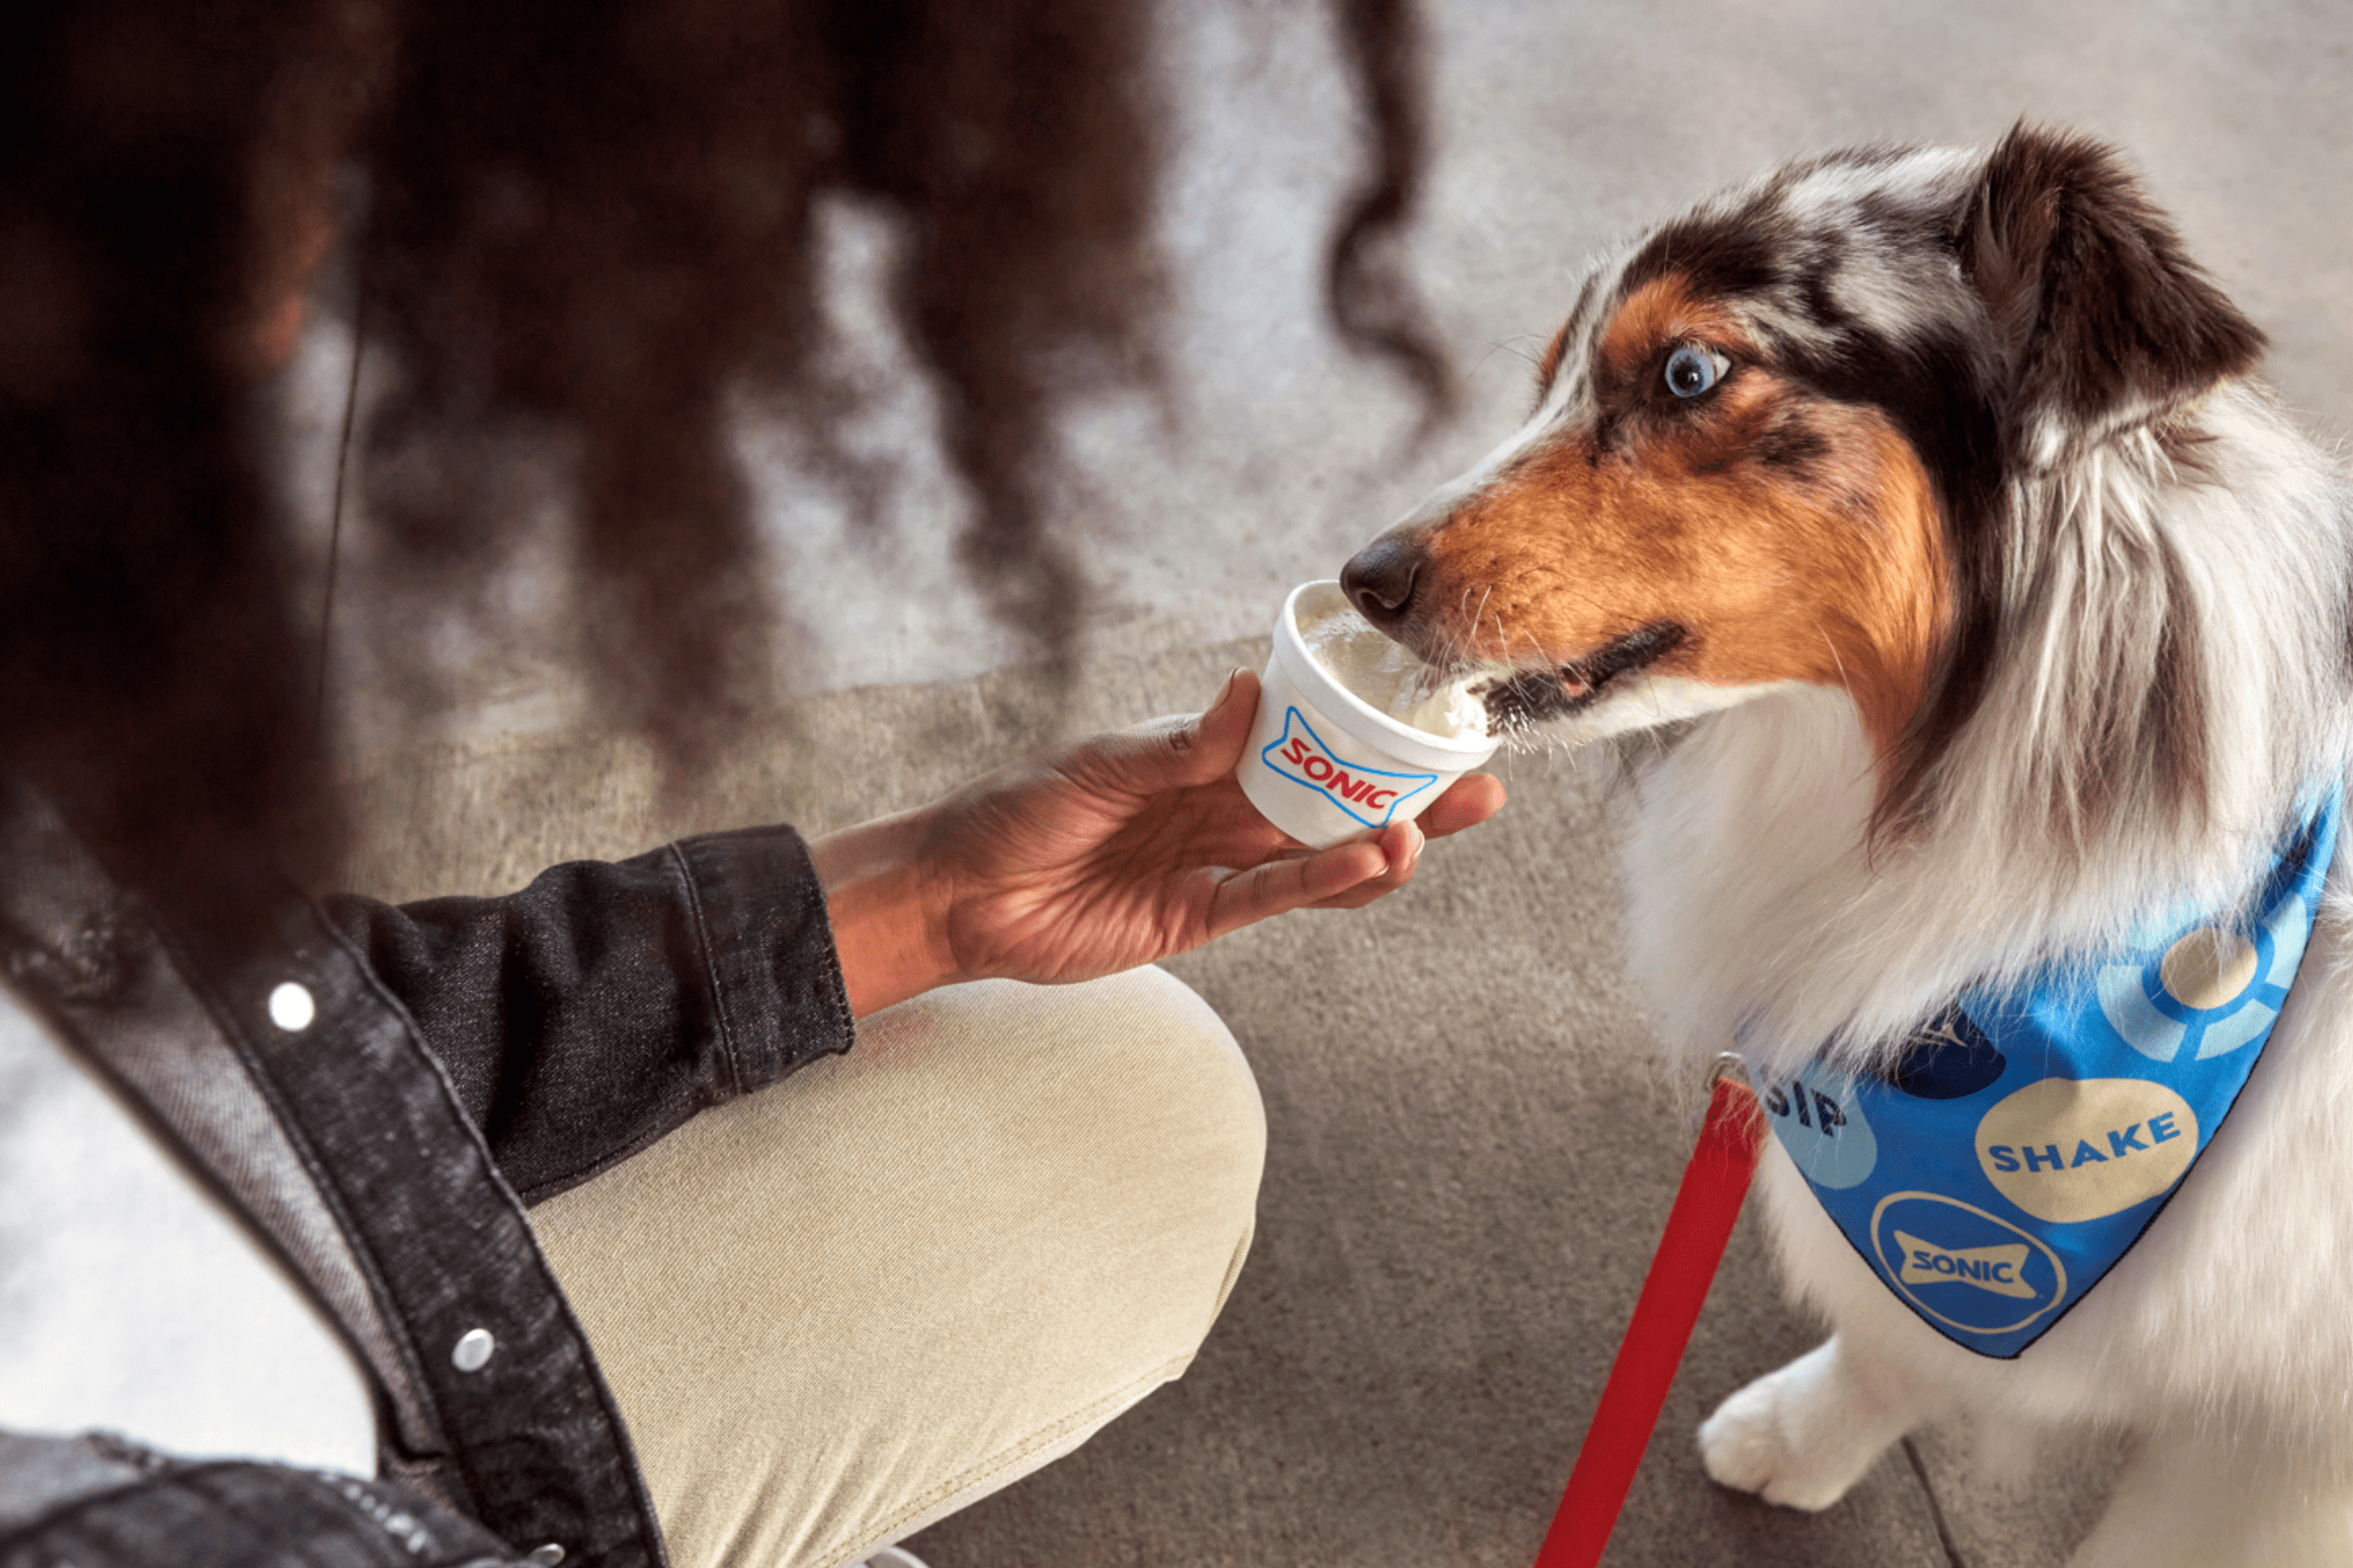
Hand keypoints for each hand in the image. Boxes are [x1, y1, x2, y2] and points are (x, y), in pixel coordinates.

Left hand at [811, 668, 1504, 1015]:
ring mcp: (1215, 864)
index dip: (1364, 730)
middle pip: (1330, 798)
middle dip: (1403, 794)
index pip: (1301, 735)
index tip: (1429, 720)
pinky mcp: (1199, 919)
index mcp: (1201, 754)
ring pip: (1317, 855)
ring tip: (1424, 834)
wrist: (961, 894)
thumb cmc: (1016, 810)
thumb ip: (1176, 745)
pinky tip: (1366, 868)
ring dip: (1375, 848)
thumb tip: (1247, 694)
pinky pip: (1273, 901)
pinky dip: (1321, 887)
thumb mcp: (1096, 766)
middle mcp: (1220, 806)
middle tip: (1477, 788)